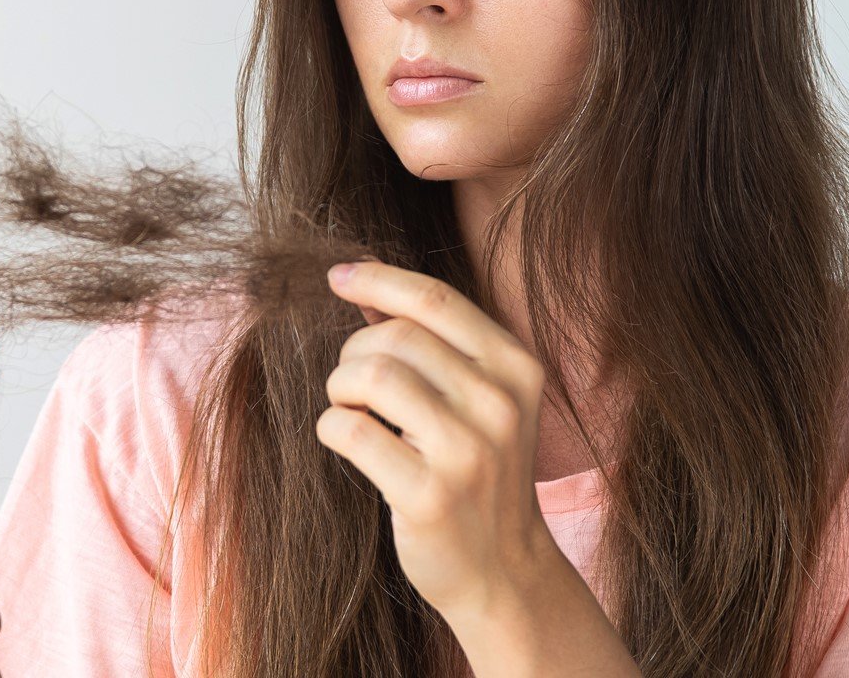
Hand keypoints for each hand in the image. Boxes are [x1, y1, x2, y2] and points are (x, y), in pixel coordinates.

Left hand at [315, 258, 563, 627]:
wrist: (504, 571)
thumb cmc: (479, 474)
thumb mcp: (481, 400)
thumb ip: (434, 342)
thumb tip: (365, 281)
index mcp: (516, 369)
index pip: (435, 300)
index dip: (378, 280)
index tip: (337, 277)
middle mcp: (499, 404)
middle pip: (396, 337)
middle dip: (355, 352)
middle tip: (352, 386)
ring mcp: (468, 451)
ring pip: (371, 377)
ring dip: (341, 389)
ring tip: (351, 411)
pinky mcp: (430, 495)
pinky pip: (351, 431)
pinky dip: (332, 427)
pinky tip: (345, 440)